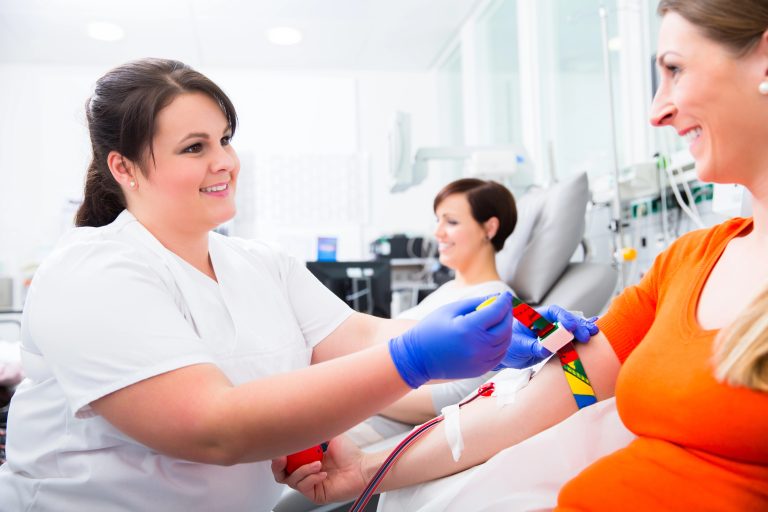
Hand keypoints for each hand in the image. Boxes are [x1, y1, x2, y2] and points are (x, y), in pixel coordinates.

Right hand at [272, 435, 367, 504]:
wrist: (363, 467)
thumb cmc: (349, 453)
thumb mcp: (327, 434)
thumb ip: (312, 430)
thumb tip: (297, 422)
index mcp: (305, 458)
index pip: (285, 459)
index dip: (279, 454)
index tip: (279, 445)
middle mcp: (306, 472)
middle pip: (281, 474)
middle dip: (278, 466)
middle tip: (282, 458)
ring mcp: (310, 484)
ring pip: (292, 480)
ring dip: (302, 470)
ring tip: (317, 463)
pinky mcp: (316, 494)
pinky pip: (304, 488)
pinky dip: (311, 478)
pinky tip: (322, 473)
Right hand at [388, 292, 512, 387]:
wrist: (417, 358)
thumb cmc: (431, 330)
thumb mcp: (450, 309)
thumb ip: (476, 303)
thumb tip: (496, 298)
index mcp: (469, 328)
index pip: (497, 311)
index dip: (504, 301)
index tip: (506, 295)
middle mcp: (478, 347)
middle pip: (505, 327)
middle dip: (507, 314)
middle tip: (504, 306)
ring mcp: (480, 361)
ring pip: (505, 343)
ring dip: (506, 329)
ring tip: (498, 320)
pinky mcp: (480, 370)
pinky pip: (500, 355)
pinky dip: (501, 344)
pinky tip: (493, 336)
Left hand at [498, 305, 598, 368]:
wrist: (507, 357)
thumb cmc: (508, 345)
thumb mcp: (518, 345)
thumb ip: (532, 346)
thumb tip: (547, 348)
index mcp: (536, 317)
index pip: (553, 312)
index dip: (564, 317)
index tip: (571, 327)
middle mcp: (547, 323)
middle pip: (566, 320)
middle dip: (578, 326)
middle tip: (586, 335)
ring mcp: (553, 334)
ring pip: (571, 329)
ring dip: (582, 330)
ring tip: (594, 334)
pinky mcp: (556, 345)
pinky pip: (570, 339)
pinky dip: (580, 337)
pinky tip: (593, 334)